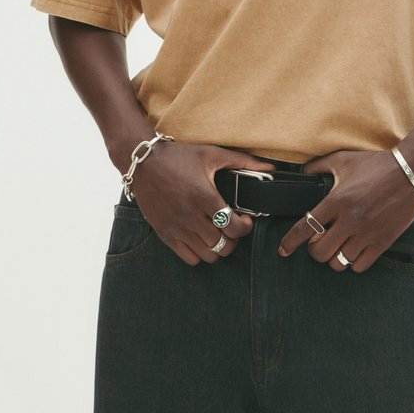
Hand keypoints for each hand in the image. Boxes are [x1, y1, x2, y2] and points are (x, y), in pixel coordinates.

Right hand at [127, 140, 275, 265]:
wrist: (143, 162)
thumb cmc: (179, 157)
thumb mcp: (212, 154)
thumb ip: (243, 162)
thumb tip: (271, 167)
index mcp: (204, 197)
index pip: (234, 228)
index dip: (245, 227)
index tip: (244, 219)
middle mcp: (190, 216)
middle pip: (223, 245)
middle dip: (234, 238)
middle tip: (232, 226)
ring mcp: (177, 227)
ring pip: (209, 255)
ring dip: (218, 247)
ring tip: (218, 233)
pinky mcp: (165, 234)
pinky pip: (189, 258)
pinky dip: (199, 253)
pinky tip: (201, 237)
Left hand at [277, 149, 413, 272]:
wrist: (410, 171)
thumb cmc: (375, 165)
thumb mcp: (342, 160)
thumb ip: (317, 166)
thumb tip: (300, 173)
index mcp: (337, 200)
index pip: (306, 227)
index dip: (290, 243)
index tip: (283, 250)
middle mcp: (350, 220)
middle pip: (320, 252)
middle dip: (315, 251)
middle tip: (319, 242)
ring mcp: (368, 233)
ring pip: (339, 262)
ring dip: (334, 258)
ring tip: (337, 247)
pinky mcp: (383, 241)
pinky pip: (361, 265)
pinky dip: (353, 263)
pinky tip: (353, 252)